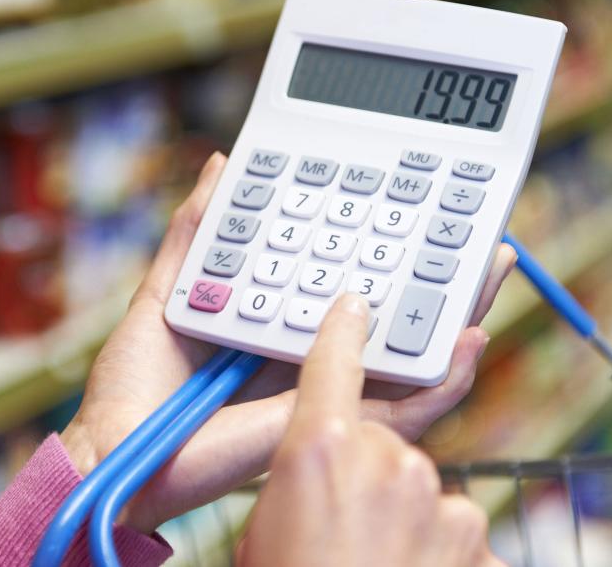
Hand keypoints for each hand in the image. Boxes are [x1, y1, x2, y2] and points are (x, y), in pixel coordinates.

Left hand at [59, 153, 515, 531]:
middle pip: (396, 319)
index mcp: (280, 328)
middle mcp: (311, 359)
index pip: (352, 287)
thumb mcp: (168, 291)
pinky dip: (442, 381)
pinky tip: (468, 341)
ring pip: (412, 358)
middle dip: (443, 278)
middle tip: (481, 235)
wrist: (118, 445)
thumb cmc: (135, 386)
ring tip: (493, 269)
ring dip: (461, 316)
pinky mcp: (329, 424)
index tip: (423, 209)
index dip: (390, 251)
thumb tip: (223, 166)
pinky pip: (401, 409)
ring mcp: (325, 392)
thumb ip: (197, 232)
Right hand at [238, 294, 503, 566]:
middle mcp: (388, 460)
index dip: (345, 330)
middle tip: (340, 535)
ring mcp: (440, 500)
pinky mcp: (478, 542)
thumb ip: (298, 487)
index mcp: (319, 450)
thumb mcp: (263, 532)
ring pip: (422, 494)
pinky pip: (454, 536)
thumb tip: (319, 486)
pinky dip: (437, 557)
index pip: (334, 364)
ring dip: (405, 524)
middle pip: (382, 446)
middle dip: (368, 480)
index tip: (357, 306)